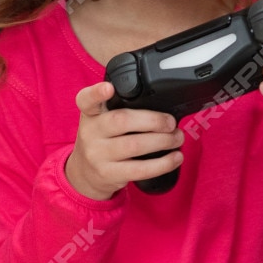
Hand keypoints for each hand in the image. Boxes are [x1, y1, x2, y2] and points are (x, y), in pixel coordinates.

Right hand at [66, 81, 181, 199]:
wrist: (85, 174)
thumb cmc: (102, 141)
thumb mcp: (101, 120)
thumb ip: (120, 109)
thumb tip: (163, 109)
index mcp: (90, 114)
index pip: (86, 100)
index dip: (97, 93)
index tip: (109, 88)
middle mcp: (89, 132)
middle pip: (122, 121)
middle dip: (153, 120)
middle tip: (171, 123)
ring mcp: (97, 155)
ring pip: (134, 145)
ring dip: (163, 141)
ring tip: (177, 138)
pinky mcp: (109, 174)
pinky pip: (140, 169)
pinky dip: (163, 164)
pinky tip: (175, 158)